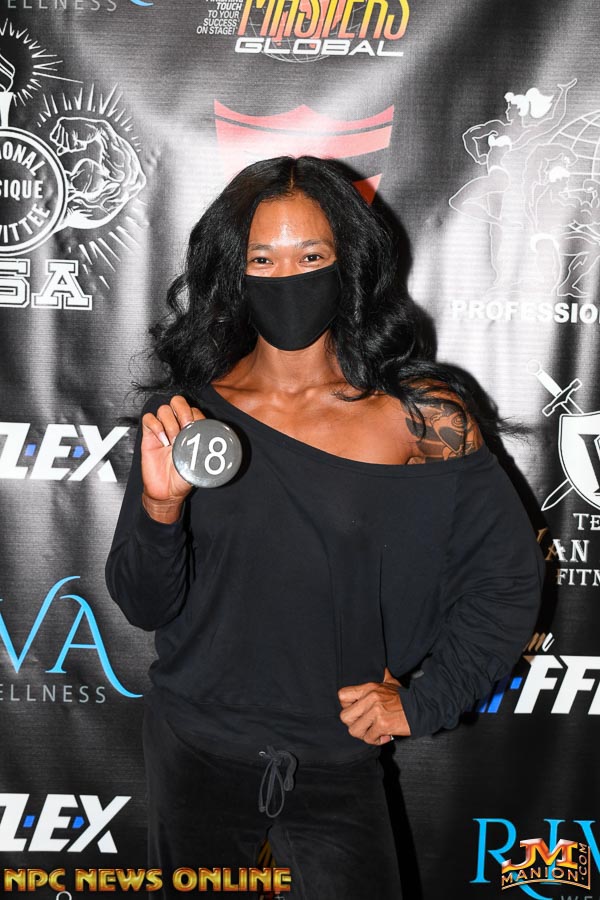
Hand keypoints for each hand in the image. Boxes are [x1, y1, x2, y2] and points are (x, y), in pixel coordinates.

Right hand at [141, 395, 204, 521]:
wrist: (167, 491)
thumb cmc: (184, 478)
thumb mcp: (200, 463)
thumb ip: (204, 451)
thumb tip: (214, 443)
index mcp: (191, 430)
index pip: (194, 410)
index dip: (195, 416)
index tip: (197, 430)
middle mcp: (177, 427)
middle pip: (178, 402)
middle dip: (182, 412)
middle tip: (185, 428)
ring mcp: (162, 430)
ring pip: (164, 409)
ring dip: (169, 422)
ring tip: (173, 440)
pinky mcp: (149, 436)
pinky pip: (149, 418)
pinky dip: (155, 426)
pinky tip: (162, 440)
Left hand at [338, 667, 410, 744]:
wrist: (422, 708)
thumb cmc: (405, 698)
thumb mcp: (391, 683)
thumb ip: (383, 677)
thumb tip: (382, 668)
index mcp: (369, 688)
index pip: (342, 695)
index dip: (346, 706)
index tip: (356, 712)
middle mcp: (370, 698)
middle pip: (344, 716)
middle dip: (353, 724)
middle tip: (364, 725)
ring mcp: (376, 712)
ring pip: (354, 730)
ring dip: (364, 735)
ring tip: (374, 732)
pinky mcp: (383, 725)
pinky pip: (369, 738)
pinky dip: (376, 741)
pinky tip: (384, 736)